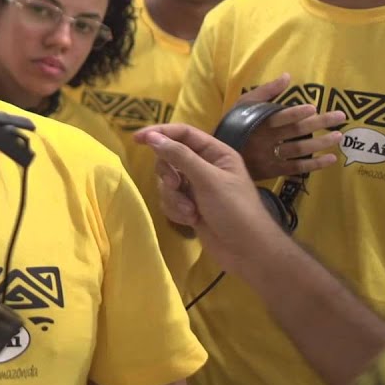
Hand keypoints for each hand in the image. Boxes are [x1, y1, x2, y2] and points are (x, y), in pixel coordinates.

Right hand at [135, 124, 296, 274]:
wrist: (246, 252)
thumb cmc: (234, 210)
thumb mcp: (208, 180)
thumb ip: (179, 156)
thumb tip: (152, 137)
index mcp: (216, 153)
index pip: (183, 134)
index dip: (160, 133)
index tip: (137, 139)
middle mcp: (205, 167)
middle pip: (170, 158)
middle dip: (168, 174)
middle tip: (175, 186)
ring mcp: (196, 188)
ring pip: (167, 182)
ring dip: (174, 198)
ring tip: (190, 211)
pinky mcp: (189, 206)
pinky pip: (169, 200)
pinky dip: (176, 210)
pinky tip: (191, 220)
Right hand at [233, 74, 343, 179]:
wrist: (219, 156)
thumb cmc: (232, 125)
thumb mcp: (242, 105)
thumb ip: (265, 92)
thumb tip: (287, 76)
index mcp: (258, 123)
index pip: (279, 118)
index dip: (295, 114)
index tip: (313, 107)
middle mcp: (267, 140)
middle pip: (295, 132)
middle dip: (318, 124)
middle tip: (340, 117)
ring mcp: (270, 156)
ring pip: (299, 150)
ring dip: (320, 143)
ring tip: (338, 136)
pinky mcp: (273, 170)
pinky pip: (296, 168)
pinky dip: (314, 165)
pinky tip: (331, 159)